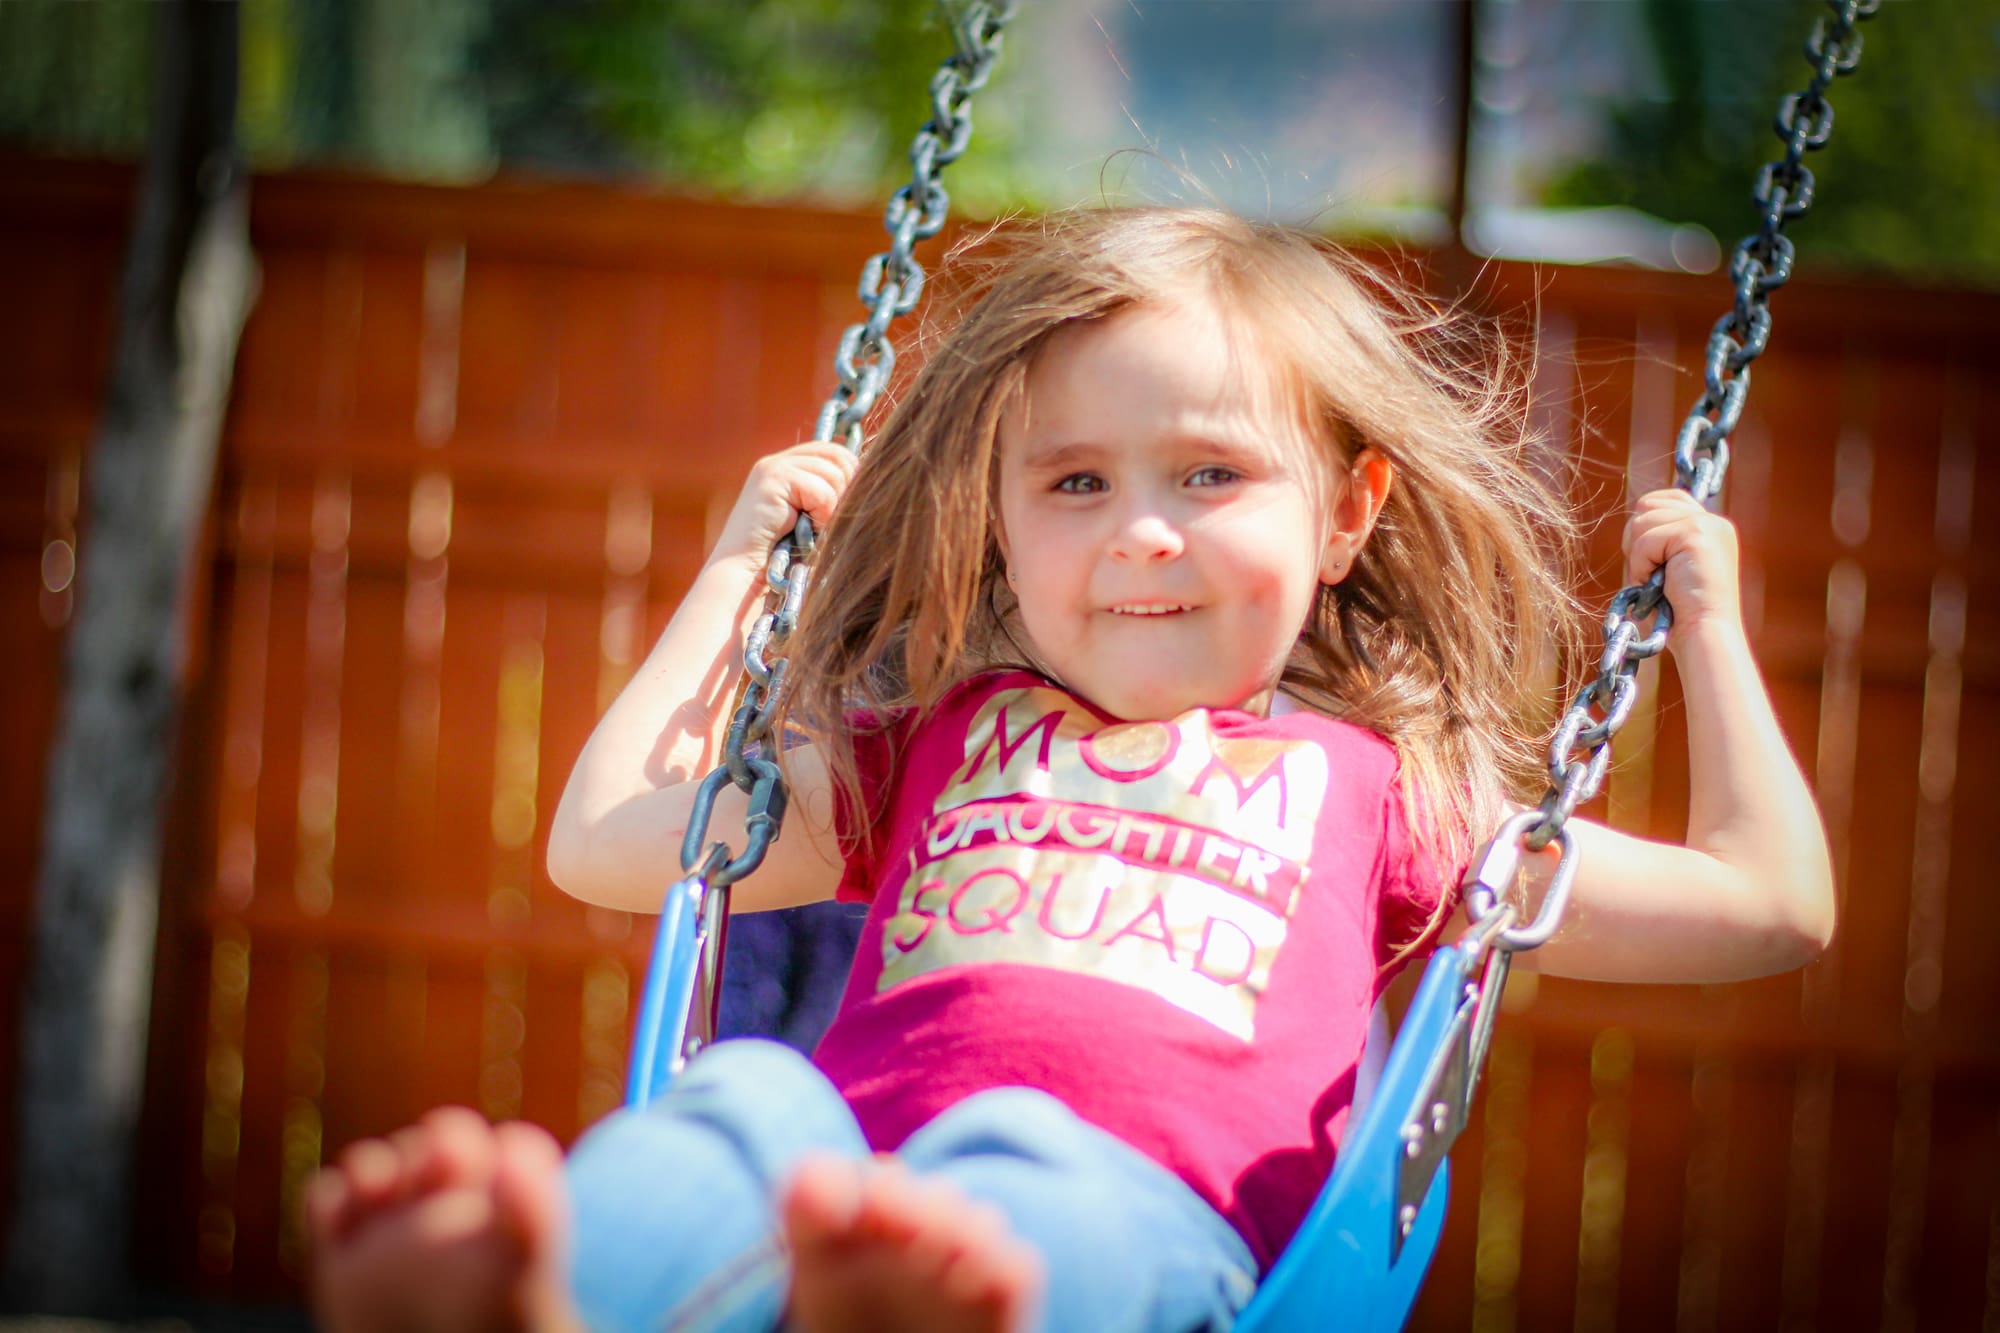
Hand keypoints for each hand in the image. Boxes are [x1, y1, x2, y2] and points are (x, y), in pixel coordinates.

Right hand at [708, 441, 860, 572]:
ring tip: (812, 528)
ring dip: (831, 508)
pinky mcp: (771, 478)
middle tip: (829, 520)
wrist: (746, 575)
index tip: (845, 507)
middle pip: (838, 456)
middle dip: (845, 489)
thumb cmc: (784, 556)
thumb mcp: (813, 518)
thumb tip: (867, 479)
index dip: (850, 474)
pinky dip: (821, 515)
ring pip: (834, 474)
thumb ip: (831, 494)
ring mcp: (774, 467)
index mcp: (788, 466)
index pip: (835, 451)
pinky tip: (805, 530)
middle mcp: (779, 461)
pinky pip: (821, 490)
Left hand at [1622, 488, 1742, 640]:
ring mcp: (1706, 525)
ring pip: (1641, 521)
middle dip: (1636, 541)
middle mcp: (1713, 521)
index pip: (1665, 498)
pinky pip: (1645, 540)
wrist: (1704, 633)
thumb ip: (1659, 541)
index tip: (1647, 558)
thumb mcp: (1670, 569)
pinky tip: (1658, 586)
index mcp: (1710, 527)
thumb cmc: (1681, 612)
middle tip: (1650, 574)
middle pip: (1647, 505)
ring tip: (1657, 583)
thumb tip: (1632, 521)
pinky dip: (1641, 566)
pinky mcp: (1696, 534)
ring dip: (1638, 558)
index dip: (1644, 524)